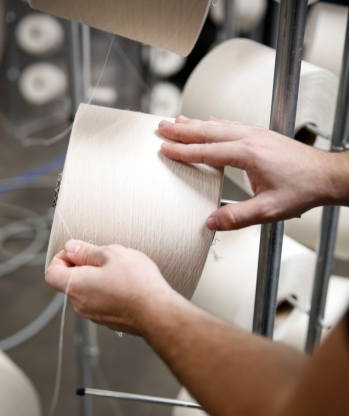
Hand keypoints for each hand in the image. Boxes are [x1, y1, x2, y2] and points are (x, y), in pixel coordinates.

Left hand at [45, 240, 176, 333]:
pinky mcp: (109, 320)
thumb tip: (71, 248)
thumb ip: (86, 251)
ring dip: (98, 279)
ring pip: (87, 291)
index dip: (61, 258)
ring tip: (120, 272)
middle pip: (70, 281)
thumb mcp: (111, 254)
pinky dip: (109, 291)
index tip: (77, 251)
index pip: (51, 272)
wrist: (158, 312)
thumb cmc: (137, 283)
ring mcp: (94, 315)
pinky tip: (127, 285)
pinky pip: (101, 301)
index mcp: (76, 286)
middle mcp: (80, 304)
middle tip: (104, 258)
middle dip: (83, 266)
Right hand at [160, 116, 338, 230]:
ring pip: (219, 125)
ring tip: (177, 122)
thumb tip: (211, 222)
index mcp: (248, 154)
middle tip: (161, 127)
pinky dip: (216, 124)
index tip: (165, 149)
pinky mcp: (262, 136)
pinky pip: (232, 126)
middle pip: (209, 131)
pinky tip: (210, 121)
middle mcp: (251, 139)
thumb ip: (238, 217)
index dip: (184, 151)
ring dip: (196, 124)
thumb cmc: (302, 190)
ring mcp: (257, 135)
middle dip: (183, 130)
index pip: (208, 151)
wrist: (325, 176)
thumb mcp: (268, 210)